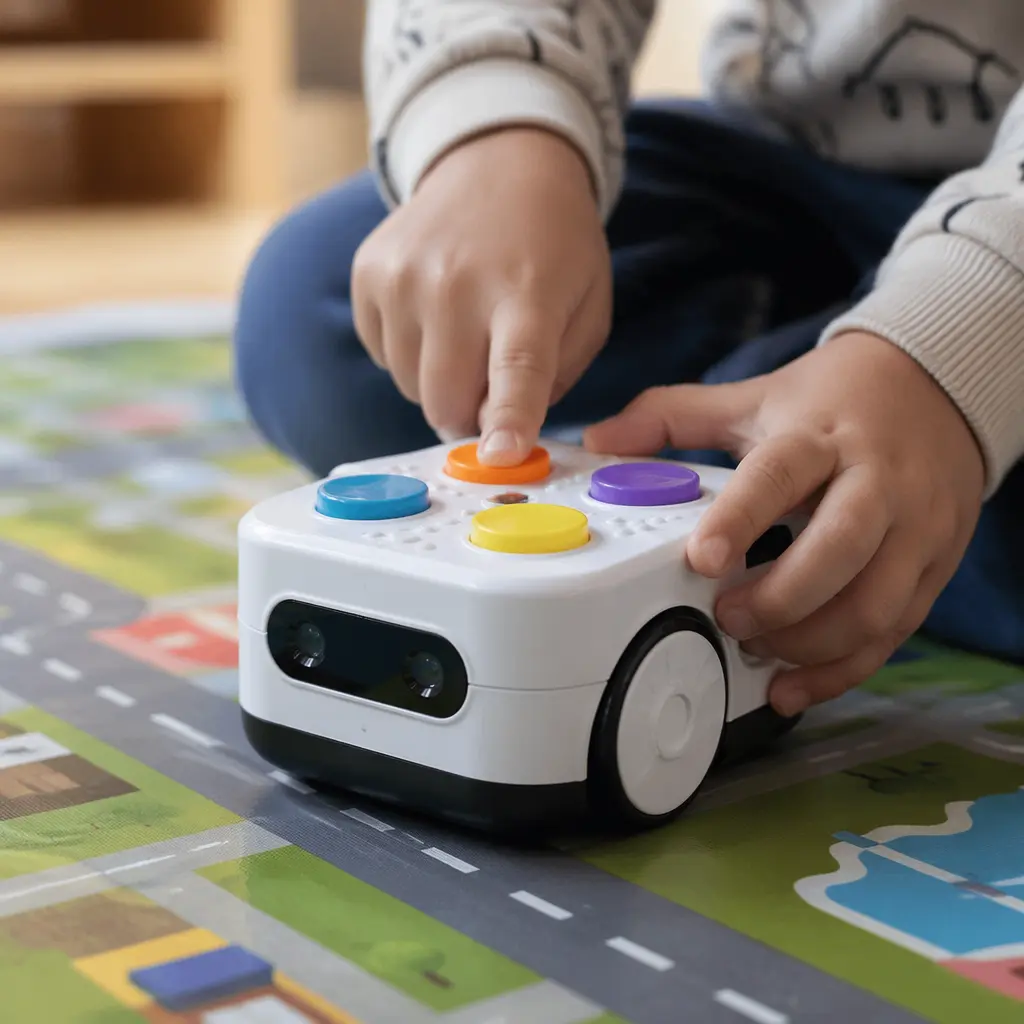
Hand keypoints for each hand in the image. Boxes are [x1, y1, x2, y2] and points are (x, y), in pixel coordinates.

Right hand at [351, 127, 611, 464]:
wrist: (497, 163)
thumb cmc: (553, 249)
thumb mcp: (587, 307)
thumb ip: (555, 375)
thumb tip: (500, 434)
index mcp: (528, 294)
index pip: (517, 368)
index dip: (509, 420)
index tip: (500, 457)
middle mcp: (457, 284)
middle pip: (447, 401)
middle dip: (469, 415)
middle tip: (491, 384)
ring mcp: (403, 276)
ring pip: (411, 387)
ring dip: (440, 382)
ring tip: (465, 332)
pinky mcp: (368, 274)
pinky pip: (384, 355)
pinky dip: (410, 352)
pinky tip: (435, 311)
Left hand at [583, 331, 985, 715]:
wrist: (939, 388)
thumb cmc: (833, 401)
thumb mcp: (752, 399)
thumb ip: (672, 417)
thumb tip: (601, 440)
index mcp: (819, 436)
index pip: (778, 476)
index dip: (739, 519)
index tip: (701, 559)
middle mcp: (877, 481)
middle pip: (839, 551)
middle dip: (779, 600)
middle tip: (727, 618)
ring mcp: (916, 527)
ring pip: (874, 604)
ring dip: (809, 644)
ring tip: (757, 649)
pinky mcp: (936, 566)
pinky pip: (894, 633)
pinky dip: (842, 671)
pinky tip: (794, 687)